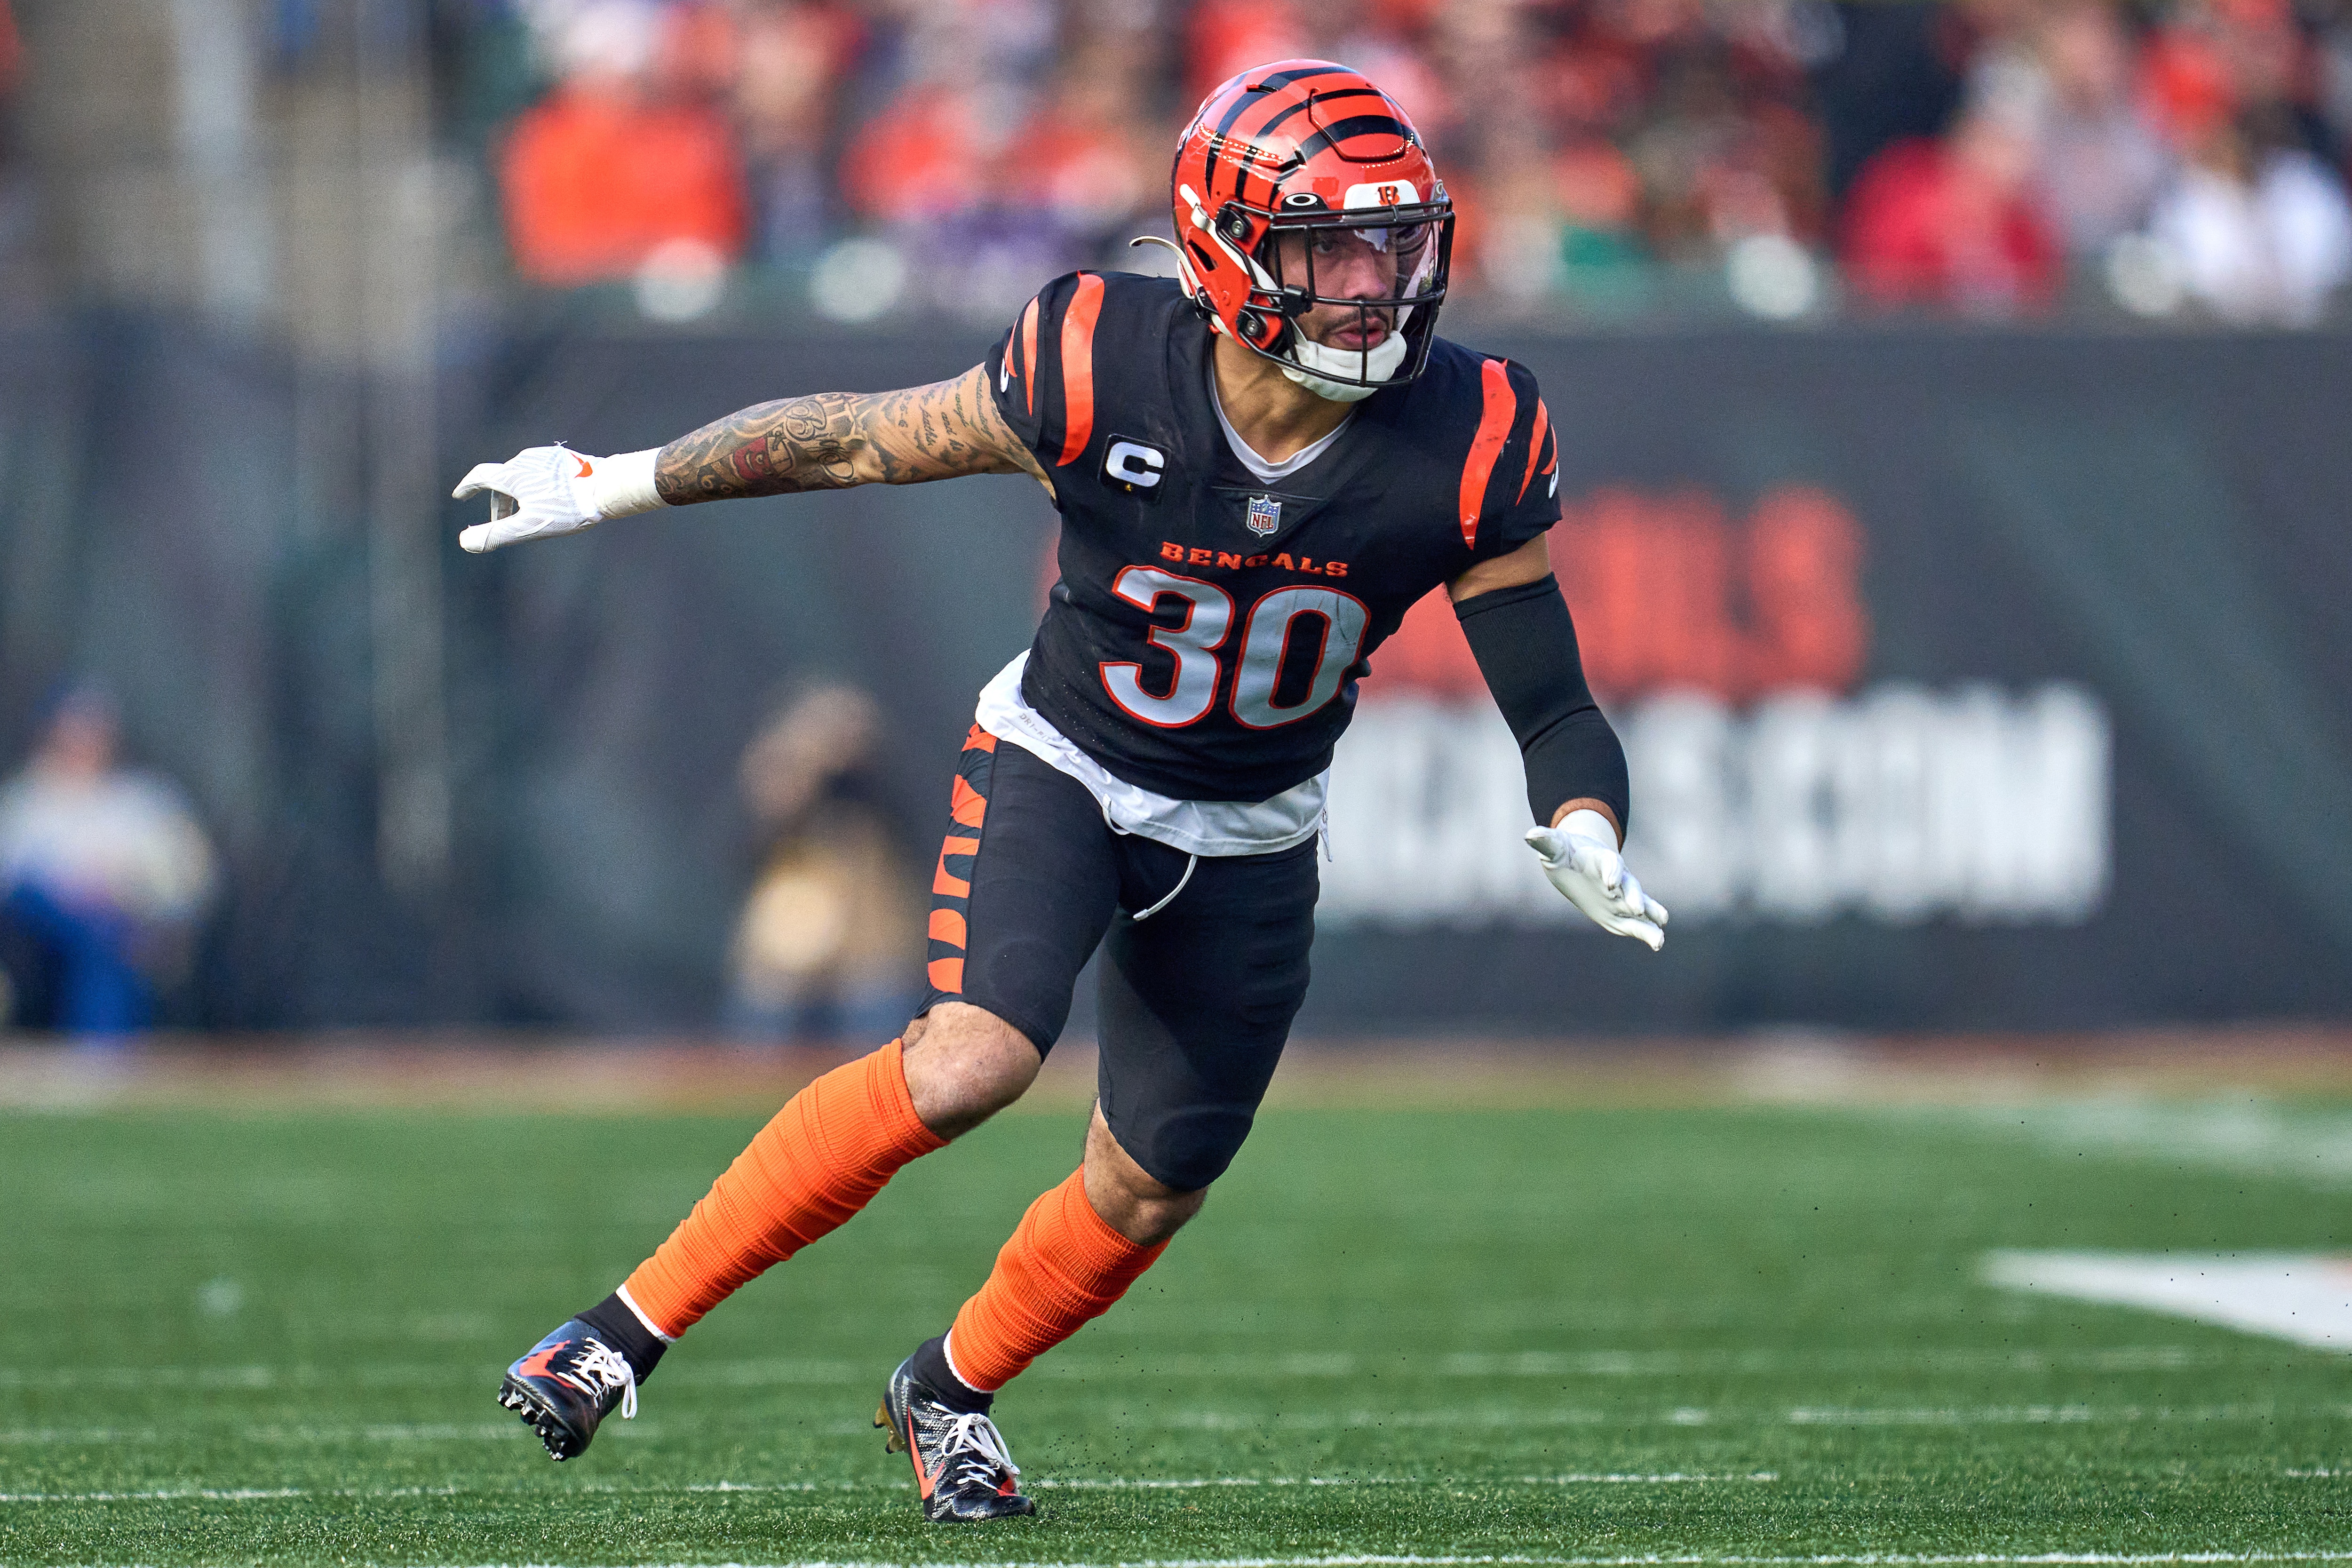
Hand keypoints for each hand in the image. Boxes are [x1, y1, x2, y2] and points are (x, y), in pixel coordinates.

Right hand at [452, 445, 606, 552]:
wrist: (608, 487)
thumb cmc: (569, 509)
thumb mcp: (529, 527)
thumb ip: (496, 535)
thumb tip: (465, 542)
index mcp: (513, 474)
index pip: (480, 476)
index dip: (468, 486)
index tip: (460, 495)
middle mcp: (525, 459)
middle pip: (502, 480)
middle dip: (498, 503)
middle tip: (501, 523)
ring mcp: (545, 456)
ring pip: (522, 476)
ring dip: (517, 495)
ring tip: (528, 514)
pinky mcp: (563, 458)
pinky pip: (540, 471)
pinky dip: (535, 486)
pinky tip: (549, 500)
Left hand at [1525, 809, 1667, 950]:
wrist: (1578, 858)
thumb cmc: (1566, 851)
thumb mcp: (1554, 846)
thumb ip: (1545, 841)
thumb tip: (1529, 835)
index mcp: (1602, 859)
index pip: (1611, 863)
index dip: (1612, 871)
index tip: (1610, 882)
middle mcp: (1617, 876)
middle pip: (1630, 886)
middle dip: (1634, 897)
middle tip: (1637, 909)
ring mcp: (1622, 894)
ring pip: (1640, 905)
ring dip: (1649, 918)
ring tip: (1659, 938)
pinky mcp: (1621, 910)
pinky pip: (1637, 921)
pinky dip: (1647, 931)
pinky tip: (1657, 943)